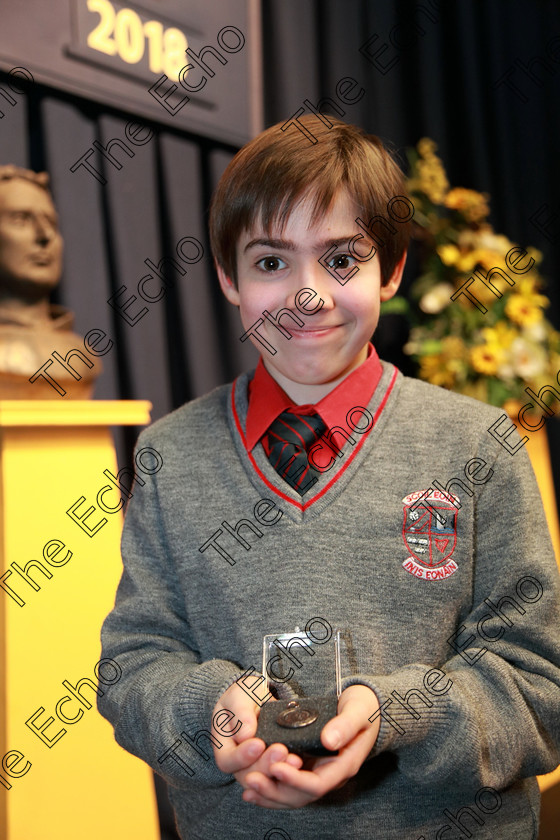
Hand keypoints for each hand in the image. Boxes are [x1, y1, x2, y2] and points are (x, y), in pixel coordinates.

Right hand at [212, 681, 302, 787]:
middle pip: (248, 775)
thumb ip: (240, 713)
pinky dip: (289, 771)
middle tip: (281, 751)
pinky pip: (279, 775)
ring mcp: (256, 766)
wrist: (260, 698)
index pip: (227, 761)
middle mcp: (239, 762)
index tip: (258, 744)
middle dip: (265, 764)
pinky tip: (300, 761)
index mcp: (224, 747)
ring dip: (279, 770)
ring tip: (295, 759)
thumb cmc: (244, 696)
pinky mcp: (273, 765)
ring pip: (265, 779)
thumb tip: (244, 735)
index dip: (241, 757)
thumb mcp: (239, 696)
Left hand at [241, 684, 380, 808]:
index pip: (317, 784)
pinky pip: (289, 784)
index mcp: (345, 764)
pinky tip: (253, 788)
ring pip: (293, 795)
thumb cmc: (365, 707)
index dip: (294, 779)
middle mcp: (331, 774)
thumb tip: (329, 741)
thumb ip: (345, 725)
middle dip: (275, 790)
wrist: (369, 708)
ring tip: (247, 787)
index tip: (275, 767)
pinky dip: (272, 787)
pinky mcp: (310, 767)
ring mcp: (320, 772)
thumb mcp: (358, 711)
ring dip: (270, 793)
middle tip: (250, 779)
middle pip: (301, 795)